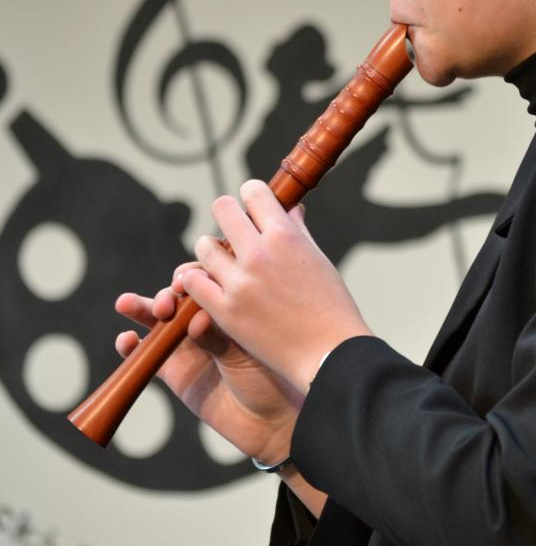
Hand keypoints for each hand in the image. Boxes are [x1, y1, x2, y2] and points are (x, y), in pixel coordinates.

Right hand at [115, 264, 303, 463]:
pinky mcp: (173, 370)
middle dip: (169, 294)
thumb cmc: (271, 375)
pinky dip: (131, 346)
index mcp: (231, 303)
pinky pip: (145, 355)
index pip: (206, 278)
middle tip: (168, 304)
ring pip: (157, 319)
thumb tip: (196, 318)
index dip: (193, 275)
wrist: (272, 419)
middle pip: (179, 295)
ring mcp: (188, 343)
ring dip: (141, 308)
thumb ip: (218, 333)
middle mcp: (207, 318)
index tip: (188, 280)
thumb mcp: (246, 348)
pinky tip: (126, 340)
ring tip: (126, 304)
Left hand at [181, 181, 373, 395]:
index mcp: (285, 235)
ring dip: (211, 251)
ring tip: (222, 263)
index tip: (253, 208)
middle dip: (227, 215)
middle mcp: (259, 252)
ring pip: (203, 246)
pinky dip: (199, 281)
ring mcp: (239, 282)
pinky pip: (194, 282)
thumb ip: (298, 231)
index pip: (253, 191)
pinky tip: (212, 286)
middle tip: (233, 231)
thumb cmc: (331, 307)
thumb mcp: (318, 260)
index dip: (251, 196)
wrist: (329, 354)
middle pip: (222, 208)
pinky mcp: (225, 310)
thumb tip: (290, 209)